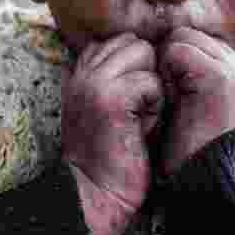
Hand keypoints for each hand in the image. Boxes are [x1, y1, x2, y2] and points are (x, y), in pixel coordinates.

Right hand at [61, 33, 163, 234]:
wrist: (98, 193)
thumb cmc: (112, 154)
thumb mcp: (107, 108)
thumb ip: (116, 78)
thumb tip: (146, 50)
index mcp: (79, 72)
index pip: (117, 40)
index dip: (136, 64)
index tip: (133, 99)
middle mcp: (82, 72)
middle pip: (133, 42)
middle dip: (146, 70)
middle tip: (139, 107)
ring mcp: (93, 82)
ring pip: (143, 54)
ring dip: (152, 84)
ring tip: (141, 114)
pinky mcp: (109, 98)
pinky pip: (150, 82)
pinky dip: (155, 104)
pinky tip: (142, 126)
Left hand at [158, 27, 234, 176]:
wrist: (206, 183)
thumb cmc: (190, 148)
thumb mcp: (194, 102)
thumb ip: (188, 73)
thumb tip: (160, 45)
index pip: (194, 38)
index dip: (173, 62)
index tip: (172, 94)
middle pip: (186, 33)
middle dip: (169, 59)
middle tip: (169, 97)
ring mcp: (233, 68)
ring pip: (180, 37)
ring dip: (165, 65)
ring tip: (172, 100)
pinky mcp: (219, 76)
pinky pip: (175, 50)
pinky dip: (165, 72)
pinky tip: (171, 100)